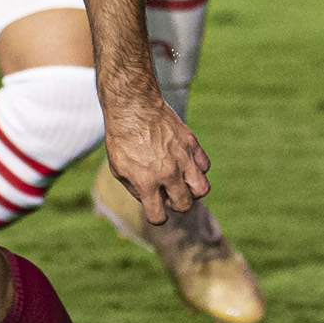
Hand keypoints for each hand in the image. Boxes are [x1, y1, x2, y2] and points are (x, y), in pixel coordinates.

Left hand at [104, 94, 211, 222]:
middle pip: (184, 205)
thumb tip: (151, 201)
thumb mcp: (118, 167)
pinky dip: (197, 169)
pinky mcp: (191, 144)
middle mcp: (167, 173)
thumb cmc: (121, 138)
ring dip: (192, 190)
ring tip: (181, 181)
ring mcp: (182, 158)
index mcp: (146, 182)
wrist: (133, 106)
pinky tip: (184, 162)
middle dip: (176, 204)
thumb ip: (135, 189)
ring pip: (202, 189)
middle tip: (168, 192)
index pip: (158, 216)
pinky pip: (205, 166)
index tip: (155, 207)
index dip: (156, 216)